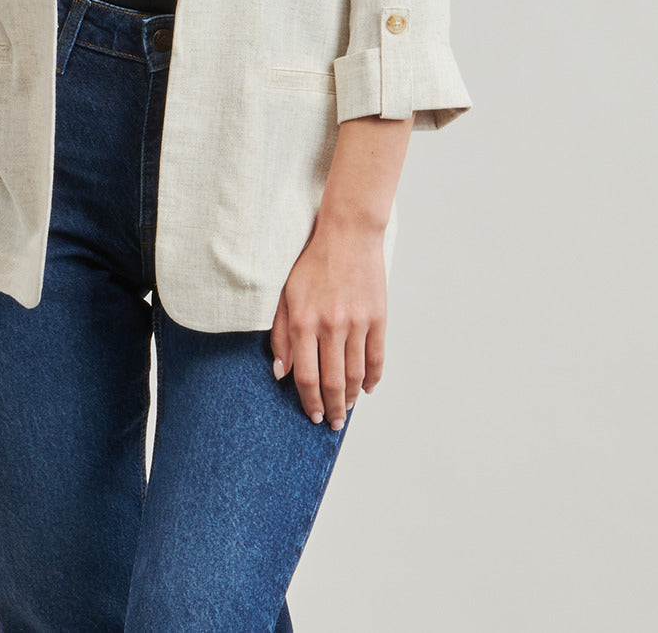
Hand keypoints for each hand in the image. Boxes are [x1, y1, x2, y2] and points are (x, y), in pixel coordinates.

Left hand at [270, 220, 387, 428]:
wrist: (348, 235)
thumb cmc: (312, 263)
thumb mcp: (286, 294)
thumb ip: (280, 333)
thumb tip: (279, 372)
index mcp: (303, 321)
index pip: (305, 375)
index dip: (308, 400)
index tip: (311, 414)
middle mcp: (330, 326)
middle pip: (332, 382)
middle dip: (331, 408)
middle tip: (331, 423)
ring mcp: (356, 323)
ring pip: (356, 375)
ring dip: (352, 398)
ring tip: (347, 408)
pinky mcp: (377, 318)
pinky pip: (376, 357)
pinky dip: (373, 378)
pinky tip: (368, 388)